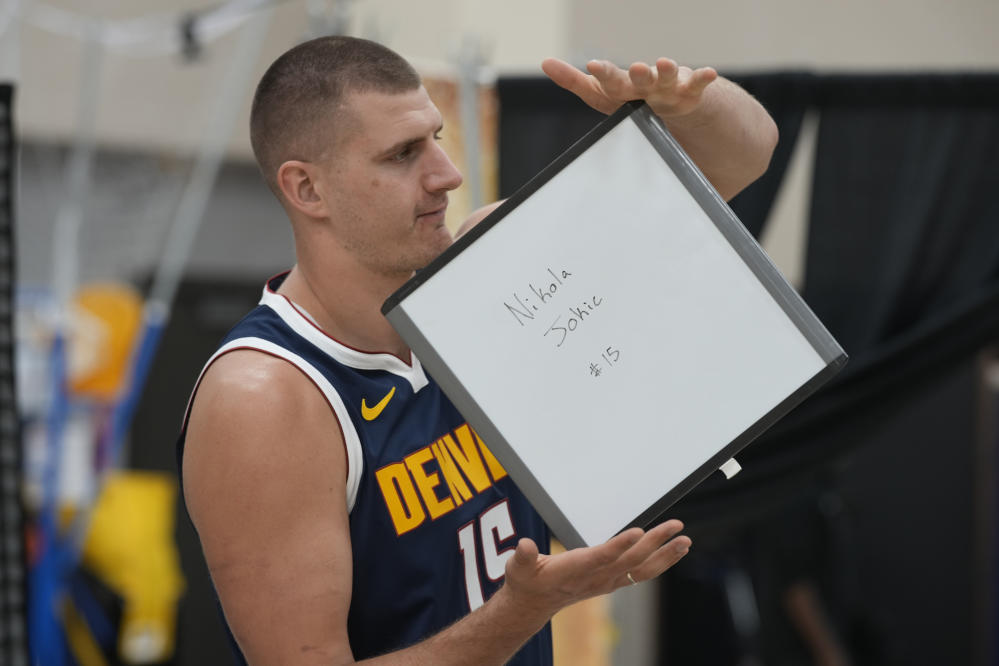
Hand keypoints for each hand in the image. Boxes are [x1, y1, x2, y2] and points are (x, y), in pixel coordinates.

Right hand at [502, 519, 690, 617]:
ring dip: (665, 555)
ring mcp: (607, 581)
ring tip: (685, 541)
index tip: (639, 531)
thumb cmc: (527, 580)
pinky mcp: (612, 581)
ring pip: (642, 569)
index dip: (620, 545)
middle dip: (656, 543)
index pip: (602, 557)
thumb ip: (522, 556)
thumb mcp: (518, 567)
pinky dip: (660, 562)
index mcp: (575, 570)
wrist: (534, 604)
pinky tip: (673, 552)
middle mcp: (597, 577)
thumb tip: (524, 546)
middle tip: (676, 527)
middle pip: (631, 560)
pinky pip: (642, 573)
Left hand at [542, 57, 716, 118]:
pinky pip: (696, 85)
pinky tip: (709, 73)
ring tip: (665, 63)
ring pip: (667, 79)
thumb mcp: (599, 93)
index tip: (592, 66)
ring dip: (667, 71)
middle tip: (633, 67)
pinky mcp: (688, 93)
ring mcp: (667, 86)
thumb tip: (545, 63)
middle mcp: (644, 83)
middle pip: (639, 79)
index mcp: (621, 86)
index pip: (609, 80)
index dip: (602, 74)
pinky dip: (702, 79)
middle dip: (637, 74)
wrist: (667, 103)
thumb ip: (573, 81)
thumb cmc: (628, 97)